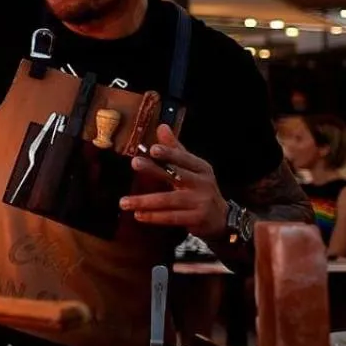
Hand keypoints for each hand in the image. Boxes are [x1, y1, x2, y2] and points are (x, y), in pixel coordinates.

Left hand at [120, 125, 228, 239]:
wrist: (221, 219)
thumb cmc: (200, 188)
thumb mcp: (192, 168)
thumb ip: (175, 149)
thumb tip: (162, 126)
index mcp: (201, 167)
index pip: (184, 158)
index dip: (169, 153)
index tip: (152, 149)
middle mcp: (202, 183)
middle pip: (176, 175)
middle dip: (155, 169)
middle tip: (134, 163)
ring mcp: (200, 202)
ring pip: (169, 200)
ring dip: (145, 201)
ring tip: (124, 202)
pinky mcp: (197, 219)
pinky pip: (172, 217)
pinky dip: (154, 217)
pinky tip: (138, 215)